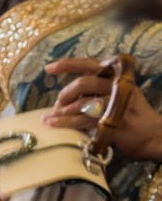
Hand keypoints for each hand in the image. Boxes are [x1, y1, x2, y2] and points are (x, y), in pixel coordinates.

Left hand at [45, 57, 161, 160]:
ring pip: (82, 103)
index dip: (68, 64)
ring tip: (51, 117)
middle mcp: (119, 88)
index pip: (91, 64)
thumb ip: (100, 88)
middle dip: (65, 93)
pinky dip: (65, 122)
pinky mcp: (113, 123)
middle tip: (58, 104)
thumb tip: (69, 93)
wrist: (156, 136)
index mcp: (119, 77)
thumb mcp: (123, 93)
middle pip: (84, 83)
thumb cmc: (134, 115)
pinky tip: (53, 124)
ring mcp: (117, 105)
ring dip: (62, 111)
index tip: (49, 67)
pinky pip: (83, 120)